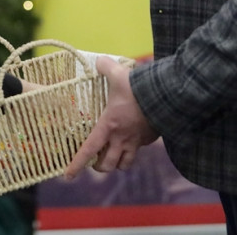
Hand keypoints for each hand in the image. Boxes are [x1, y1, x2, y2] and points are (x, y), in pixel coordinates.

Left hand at [63, 57, 158, 178]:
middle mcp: (122, 138)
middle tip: (94, 161)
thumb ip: (104, 66)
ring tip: (111, 156)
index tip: (67, 176)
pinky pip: (139, 150)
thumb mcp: (117, 73)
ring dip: (117, 163)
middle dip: (99, 167)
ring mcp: (137, 141)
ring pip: (125, 164)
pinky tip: (130, 139)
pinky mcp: (150, 139)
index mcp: (109, 125)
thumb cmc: (139, 87)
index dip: (77, 164)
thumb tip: (99, 61)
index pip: (89, 149)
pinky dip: (133, 148)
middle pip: (108, 165)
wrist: (169, 96)